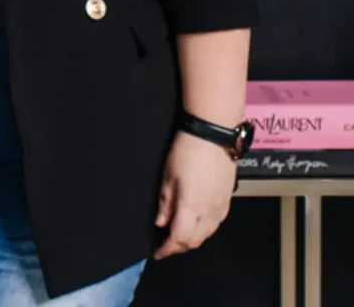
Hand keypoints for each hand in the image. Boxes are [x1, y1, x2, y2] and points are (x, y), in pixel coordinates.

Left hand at [152, 129, 235, 259]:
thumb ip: (165, 203)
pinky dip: (204, 229)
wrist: (213, 134)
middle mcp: (209, 212)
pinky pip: (216, 223)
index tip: (158, 253)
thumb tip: (161, 222)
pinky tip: (196, 223)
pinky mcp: (228, 199)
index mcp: (192, 207)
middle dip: (179, 247)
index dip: (167, 249)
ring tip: (179, 234)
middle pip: (195, 241)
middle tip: (166, 244)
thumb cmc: (187, 150)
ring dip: (193, 239)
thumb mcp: (168, 175)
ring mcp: (221, 207)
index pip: (180, 239)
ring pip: (207, 234)